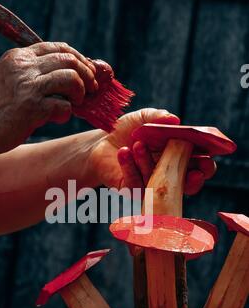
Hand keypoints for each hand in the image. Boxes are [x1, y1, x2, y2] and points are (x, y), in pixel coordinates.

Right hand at [0, 42, 97, 155]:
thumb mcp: (8, 79)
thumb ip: (33, 73)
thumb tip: (70, 76)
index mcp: (18, 57)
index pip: (58, 48)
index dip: (79, 59)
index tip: (87, 72)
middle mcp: (24, 67)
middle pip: (69, 59)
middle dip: (87, 74)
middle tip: (91, 89)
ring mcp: (28, 87)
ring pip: (71, 77)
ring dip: (81, 91)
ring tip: (77, 103)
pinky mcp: (32, 109)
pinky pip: (64, 106)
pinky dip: (67, 113)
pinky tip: (60, 117)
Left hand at [89, 108, 215, 194]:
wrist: (100, 142)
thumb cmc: (127, 130)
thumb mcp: (144, 118)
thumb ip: (159, 116)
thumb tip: (175, 120)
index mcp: (178, 156)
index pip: (200, 166)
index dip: (206, 165)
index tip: (207, 159)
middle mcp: (168, 174)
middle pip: (188, 184)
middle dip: (192, 178)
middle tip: (192, 171)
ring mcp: (151, 185)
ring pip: (159, 181)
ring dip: (148, 161)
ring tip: (137, 144)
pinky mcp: (133, 190)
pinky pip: (135, 183)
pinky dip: (130, 166)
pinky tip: (124, 152)